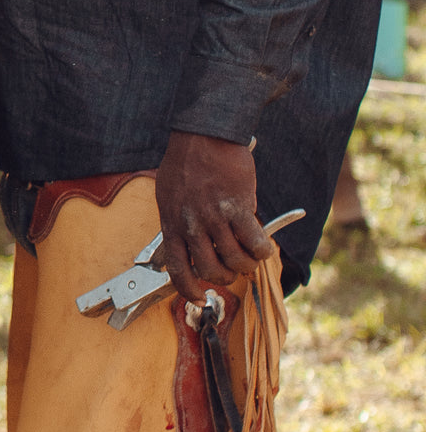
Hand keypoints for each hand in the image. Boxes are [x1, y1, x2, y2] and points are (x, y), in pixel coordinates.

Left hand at [155, 130, 272, 302]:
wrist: (205, 134)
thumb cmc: (186, 161)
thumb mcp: (168, 195)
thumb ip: (177, 222)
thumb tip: (186, 245)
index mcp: (172, 224)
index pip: (177, 270)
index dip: (189, 290)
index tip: (199, 298)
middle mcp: (192, 226)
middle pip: (210, 270)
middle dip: (224, 277)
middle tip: (232, 270)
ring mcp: (215, 218)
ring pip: (235, 260)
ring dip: (246, 265)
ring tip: (250, 259)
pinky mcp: (239, 207)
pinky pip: (254, 242)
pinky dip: (262, 250)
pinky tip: (264, 247)